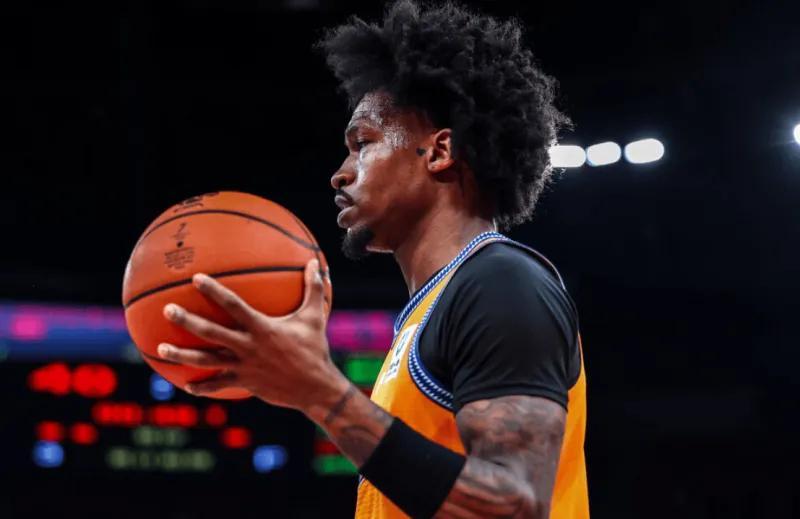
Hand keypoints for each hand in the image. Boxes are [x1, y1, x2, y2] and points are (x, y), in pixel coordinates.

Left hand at [158, 259, 345, 410]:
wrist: (315, 388)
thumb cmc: (315, 349)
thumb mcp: (315, 317)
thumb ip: (313, 289)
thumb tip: (314, 263)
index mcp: (262, 328)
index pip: (233, 306)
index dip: (214, 291)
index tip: (196, 278)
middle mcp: (248, 346)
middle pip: (211, 332)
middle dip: (187, 321)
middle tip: (167, 310)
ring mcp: (243, 366)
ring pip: (206, 360)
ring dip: (182, 355)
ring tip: (161, 349)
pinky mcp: (244, 382)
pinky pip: (218, 385)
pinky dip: (202, 386)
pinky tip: (186, 384)